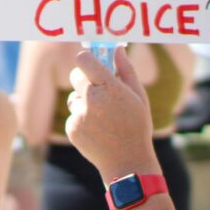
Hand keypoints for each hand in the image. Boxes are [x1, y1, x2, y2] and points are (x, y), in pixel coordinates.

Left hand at [65, 46, 158, 181]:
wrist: (127, 162)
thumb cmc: (136, 126)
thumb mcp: (138, 96)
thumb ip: (126, 69)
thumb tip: (117, 48)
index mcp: (109, 88)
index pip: (84, 61)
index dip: (85, 59)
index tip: (90, 61)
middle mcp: (91, 100)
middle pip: (75, 76)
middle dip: (84, 79)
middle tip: (98, 89)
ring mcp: (79, 115)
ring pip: (74, 97)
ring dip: (84, 102)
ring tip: (103, 117)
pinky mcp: (71, 128)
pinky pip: (73, 114)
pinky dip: (81, 119)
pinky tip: (97, 130)